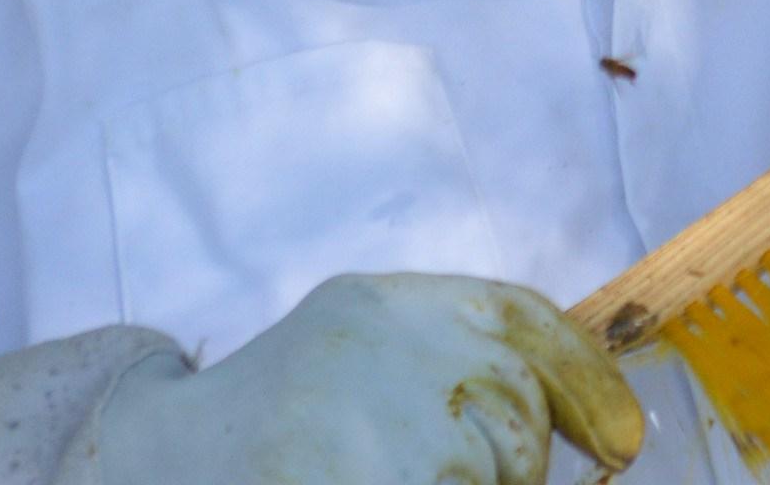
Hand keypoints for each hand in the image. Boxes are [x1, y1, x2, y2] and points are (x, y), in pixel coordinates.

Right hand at [90, 273, 646, 483]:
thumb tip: (617, 434)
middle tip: (432, 471)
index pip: (527, 326)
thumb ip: (472, 371)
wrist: (145, 461)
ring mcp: (351, 425)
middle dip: (508, 470)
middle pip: (516, 426)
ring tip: (389, 471)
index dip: (591, 388)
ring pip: (486, 479)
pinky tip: (379, 477)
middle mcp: (375, 345)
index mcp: (386, 303)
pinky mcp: (322, 475)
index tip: (624, 444)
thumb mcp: (371, 356)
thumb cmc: (286, 418)